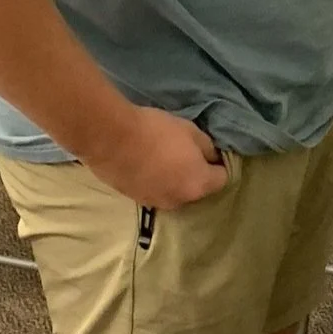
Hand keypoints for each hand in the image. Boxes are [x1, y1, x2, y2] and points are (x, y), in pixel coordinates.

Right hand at [84, 105, 228, 209]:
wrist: (110, 139)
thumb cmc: (157, 132)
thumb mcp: (191, 131)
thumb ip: (208, 148)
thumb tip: (212, 157)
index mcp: (199, 185)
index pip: (222, 179)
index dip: (218, 164)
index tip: (209, 152)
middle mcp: (180, 201)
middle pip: (197, 189)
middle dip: (195, 174)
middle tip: (185, 154)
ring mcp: (155, 203)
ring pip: (174, 192)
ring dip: (173, 180)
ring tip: (162, 159)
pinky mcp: (134, 199)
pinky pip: (153, 192)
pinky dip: (154, 182)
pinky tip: (145, 165)